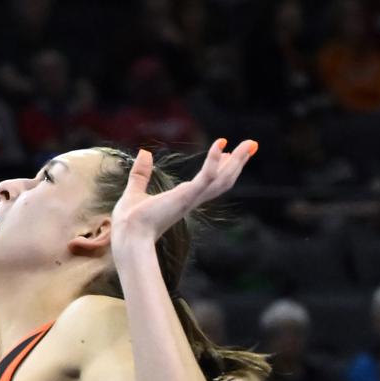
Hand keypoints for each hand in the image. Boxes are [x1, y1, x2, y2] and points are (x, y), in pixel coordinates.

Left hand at [108, 135, 257, 254]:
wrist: (128, 236)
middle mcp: (191, 200)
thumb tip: (144, 152)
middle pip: (223, 180)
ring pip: (222, 178)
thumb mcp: (135, 191)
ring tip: (250, 144)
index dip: (220, 167)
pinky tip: (220, 145)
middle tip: (251, 145)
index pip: (208, 182)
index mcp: (182, 200)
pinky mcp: (186, 197)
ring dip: (238, 160)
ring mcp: (191, 198)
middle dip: (238, 162)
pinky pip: (206, 177)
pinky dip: (214, 161)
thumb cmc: (129, 222)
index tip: (229, 152)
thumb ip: (141, 173)